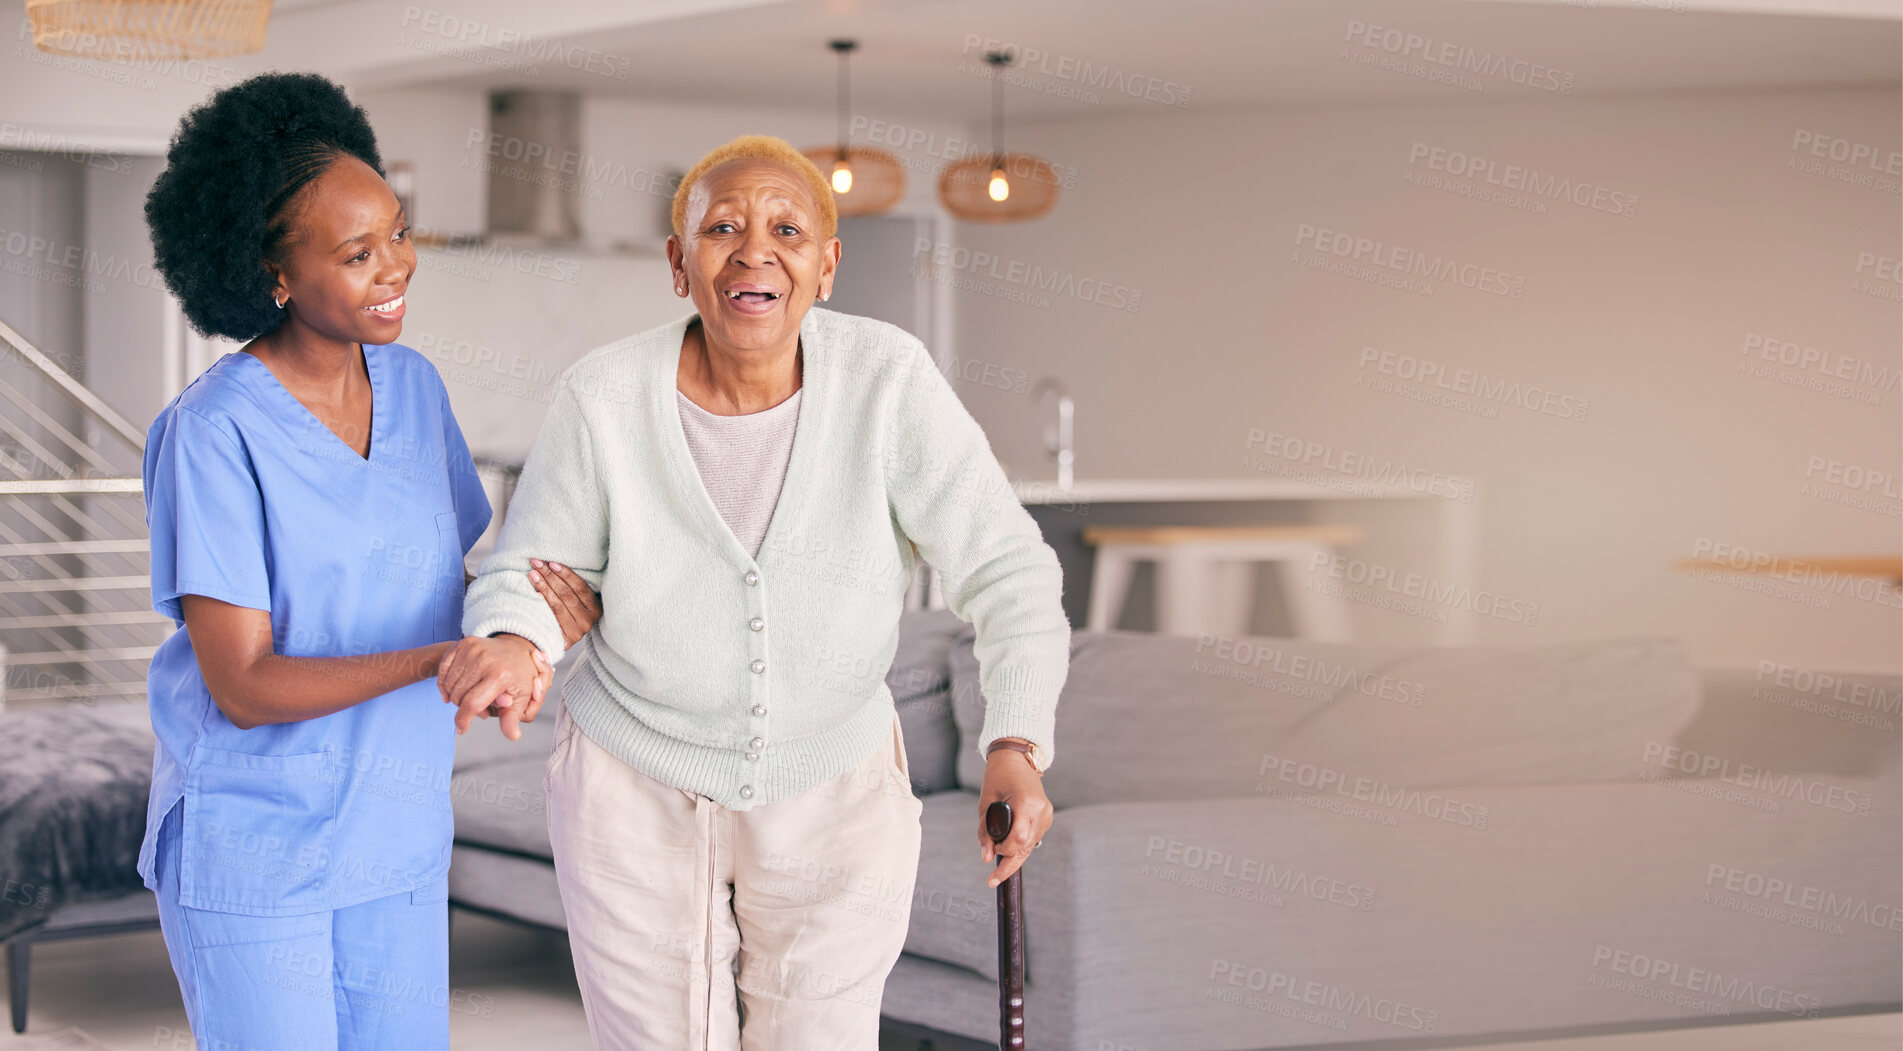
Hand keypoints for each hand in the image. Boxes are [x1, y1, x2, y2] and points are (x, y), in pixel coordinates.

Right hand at [437, 634, 550, 740]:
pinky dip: (445, 682)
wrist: (518, 646)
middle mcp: (484, 660)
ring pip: (449, 685)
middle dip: (465, 706)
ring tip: (472, 694)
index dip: (463, 720)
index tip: (462, 729)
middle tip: (480, 705)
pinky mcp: (463, 644)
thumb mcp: (524, 697)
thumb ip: (513, 718)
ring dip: (455, 695)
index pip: (472, 704)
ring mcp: (472, 650)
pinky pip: (443, 670)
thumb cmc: (521, 675)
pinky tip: (454, 688)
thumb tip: (513, 736)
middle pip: (458, 696)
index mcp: (499, 675)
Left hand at [529, 558, 600, 648]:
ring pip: (558, 605)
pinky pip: (550, 617)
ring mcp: (576, 632)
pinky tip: (534, 593)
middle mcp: (588, 621)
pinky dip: (542, 604)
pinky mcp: (563, 639)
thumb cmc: (569, 615)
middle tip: (537, 563)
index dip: (567, 574)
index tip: (552, 563)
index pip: (581, 587)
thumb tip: (554, 566)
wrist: (560, 641)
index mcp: (596, 608)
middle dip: (551, 576)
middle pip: (567, 594)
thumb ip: (573, 589)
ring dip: (544, 587)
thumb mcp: (578, 602)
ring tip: (533, 574)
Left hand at [976, 742, 1052, 888]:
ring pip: (1030, 845)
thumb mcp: (984, 804)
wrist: (1016, 759)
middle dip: (1009, 864)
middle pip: (1026, 847)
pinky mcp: (1047, 816)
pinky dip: (1021, 844)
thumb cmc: (997, 778)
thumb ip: (984, 832)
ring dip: (1014, 854)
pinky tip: (1009, 842)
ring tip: (998, 857)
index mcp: (1026, 802)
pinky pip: (1033, 838)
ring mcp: (1047, 813)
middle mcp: (1041, 810)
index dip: (1004, 851)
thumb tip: (986, 858)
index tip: (992, 853)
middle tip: (992, 880)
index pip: (1018, 839)